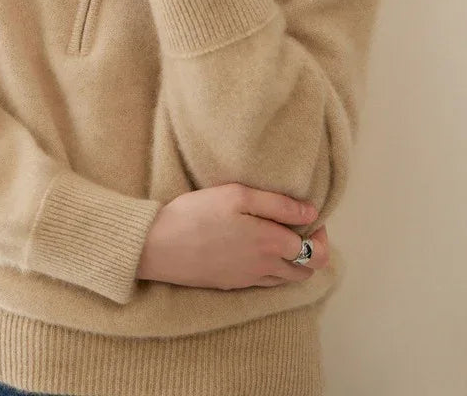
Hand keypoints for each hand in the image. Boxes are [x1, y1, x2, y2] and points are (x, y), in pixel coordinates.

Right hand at [136, 183, 329, 289]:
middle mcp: (265, 268)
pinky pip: (265, 283)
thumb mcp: (237, 195)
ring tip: (278, 236)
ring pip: (287, 280)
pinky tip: (256, 249)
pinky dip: (273, 269)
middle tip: (297, 226)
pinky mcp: (231, 284)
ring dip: (293, 261)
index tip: (310, 217)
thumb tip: (311, 212)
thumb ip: (278, 204)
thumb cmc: (196, 213)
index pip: (316, 252)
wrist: (158, 246)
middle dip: (312, 250)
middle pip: (307, 271)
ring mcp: (248, 280)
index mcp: (271, 244)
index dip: (321, 235)